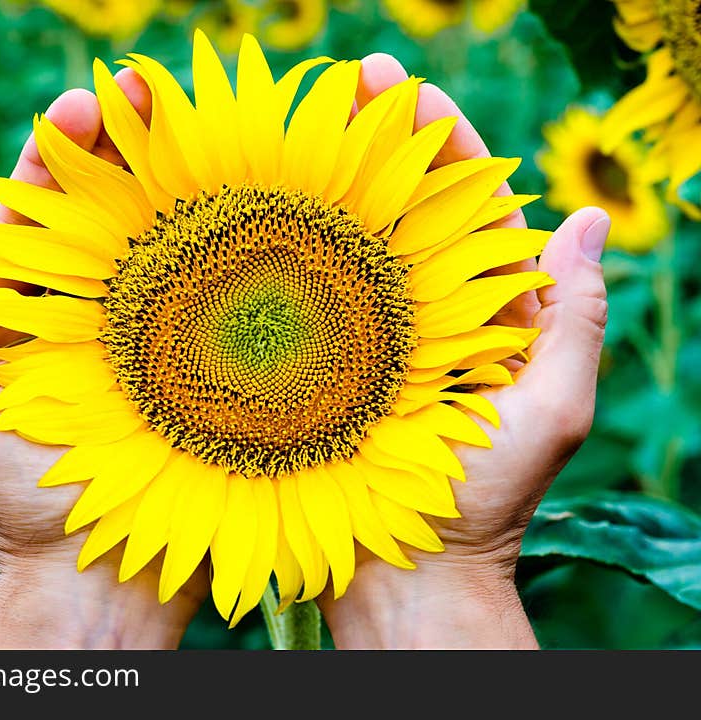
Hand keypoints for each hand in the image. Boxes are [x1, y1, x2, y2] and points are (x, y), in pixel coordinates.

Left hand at [0, 77, 206, 649]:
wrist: (99, 576)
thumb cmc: (22, 502)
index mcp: (32, 314)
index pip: (40, 213)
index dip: (57, 153)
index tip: (87, 106)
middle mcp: (98, 314)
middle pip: (111, 212)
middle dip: (130, 147)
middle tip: (157, 93)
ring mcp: (158, 337)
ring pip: (169, 244)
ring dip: (185, 184)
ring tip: (213, 130)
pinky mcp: (204, 366)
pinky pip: (219, 302)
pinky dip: (233, 254)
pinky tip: (254, 212)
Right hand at [317, 55, 608, 648]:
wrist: (413, 574)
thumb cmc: (485, 503)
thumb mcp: (552, 411)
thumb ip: (576, 320)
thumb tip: (589, 219)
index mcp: (486, 310)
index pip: (470, 205)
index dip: (443, 143)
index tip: (406, 90)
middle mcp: (422, 310)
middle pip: (403, 207)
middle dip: (378, 139)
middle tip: (346, 82)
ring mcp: (364, 334)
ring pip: (349, 242)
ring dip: (329, 180)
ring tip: (296, 122)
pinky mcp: (318, 364)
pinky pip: (303, 299)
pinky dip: (286, 253)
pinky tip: (260, 209)